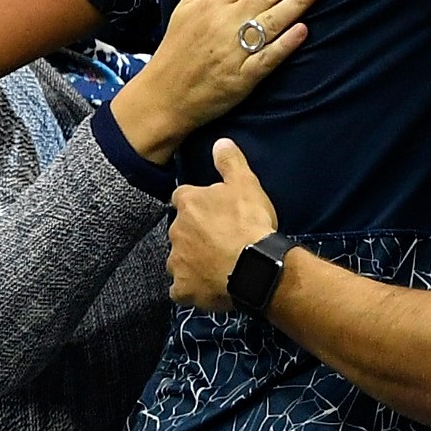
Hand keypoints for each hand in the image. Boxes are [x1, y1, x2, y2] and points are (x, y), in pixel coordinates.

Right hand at [110, 0, 325, 159]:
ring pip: (270, 21)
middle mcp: (224, 22)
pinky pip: (266, 59)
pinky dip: (284, 44)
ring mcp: (233, 51)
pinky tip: (303, 30)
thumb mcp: (186, 5)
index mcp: (211, 3)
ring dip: (296, 1)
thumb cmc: (178, 47)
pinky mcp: (241, 79)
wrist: (162, 97)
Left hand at [167, 138, 280, 311]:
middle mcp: (175, 231)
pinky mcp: (182, 289)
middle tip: (220, 238)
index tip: (212, 209)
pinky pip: (181, 288)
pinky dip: (191, 287)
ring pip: (179, 259)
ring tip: (217, 264)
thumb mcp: (246, 184)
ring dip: (192, 260)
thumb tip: (219, 141)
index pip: (182, 197)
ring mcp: (176, 262)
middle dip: (195, 233)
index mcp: (188, 203)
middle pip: (181, 229)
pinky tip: (208, 285)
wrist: (255, 266)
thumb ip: (230, 161)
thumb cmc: (250, 222)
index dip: (197, 203)